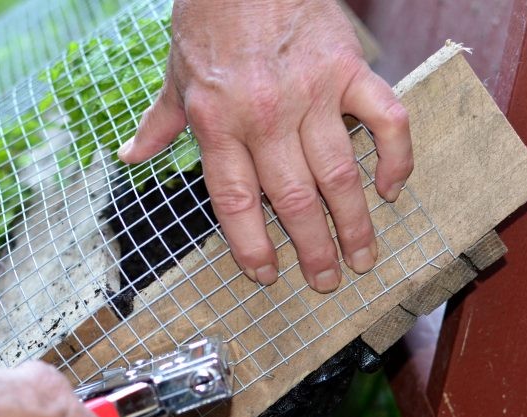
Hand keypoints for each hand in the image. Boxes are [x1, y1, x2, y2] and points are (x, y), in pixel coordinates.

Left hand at [118, 0, 412, 291]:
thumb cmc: (208, 21)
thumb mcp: (174, 75)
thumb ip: (158, 123)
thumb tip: (130, 155)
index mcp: (217, 124)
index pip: (236, 203)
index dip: (252, 248)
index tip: (267, 276)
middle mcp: (263, 117)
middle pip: (293, 201)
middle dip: (313, 251)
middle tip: (327, 281)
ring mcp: (311, 94)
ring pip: (339, 175)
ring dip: (355, 224)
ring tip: (363, 258)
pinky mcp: (347, 69)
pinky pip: (385, 119)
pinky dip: (396, 156)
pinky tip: (392, 188)